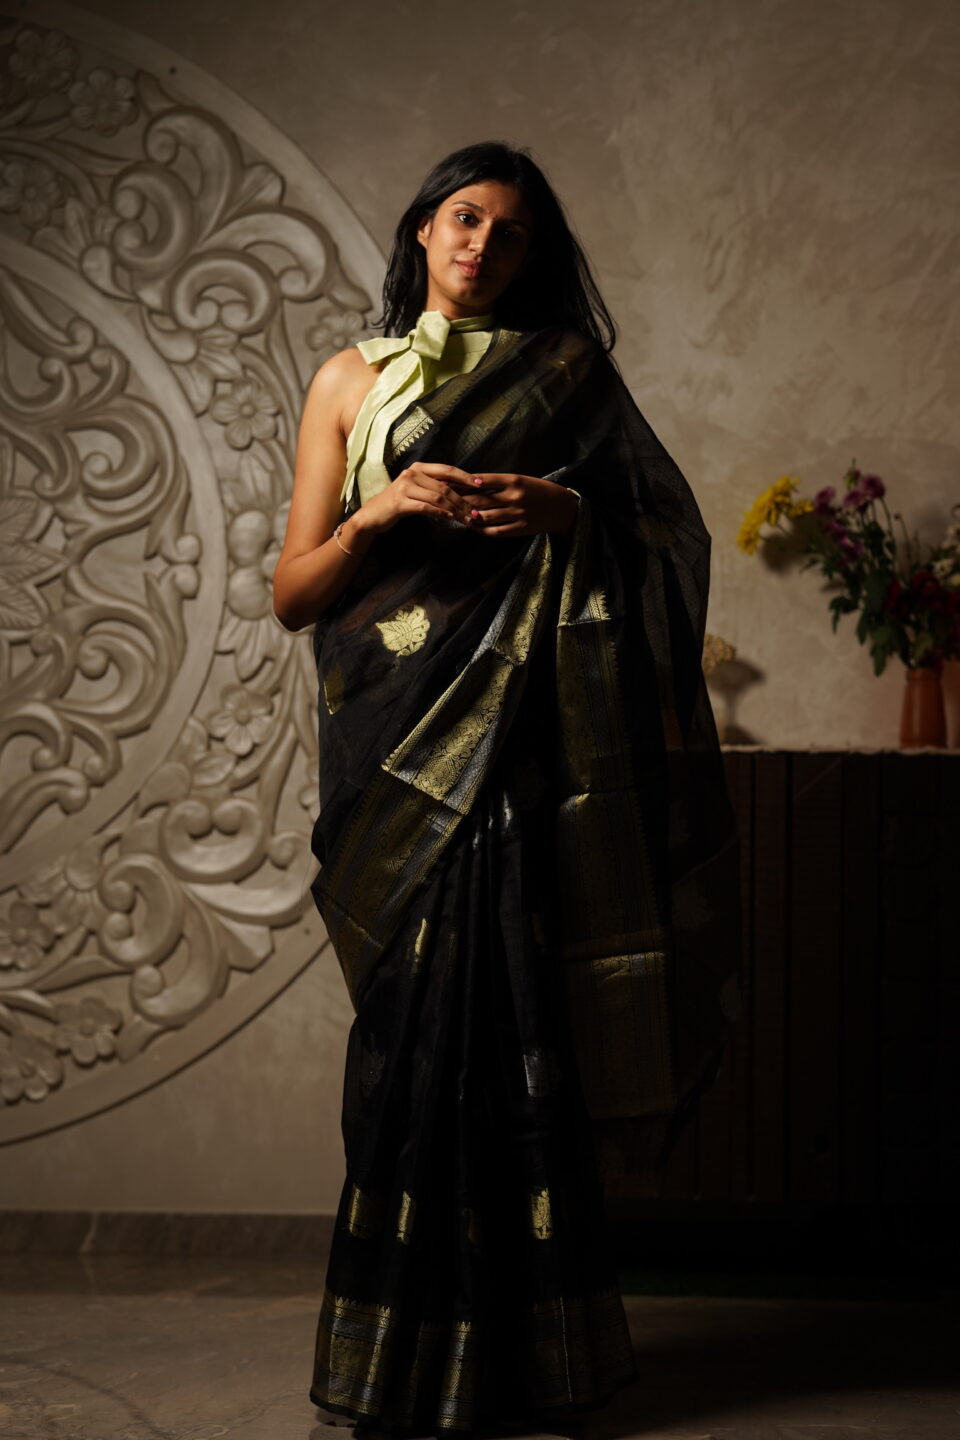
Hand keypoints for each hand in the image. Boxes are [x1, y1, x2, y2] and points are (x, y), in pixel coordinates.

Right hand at [353, 462, 478, 534]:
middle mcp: (411, 474)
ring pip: (438, 497)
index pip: (447, 470)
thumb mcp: (417, 490)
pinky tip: (450, 517)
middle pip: (445, 486)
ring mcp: (405, 487)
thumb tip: (460, 490)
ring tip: (466, 518)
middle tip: (476, 512)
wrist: (373, 515)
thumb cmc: (398, 503)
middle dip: (463, 500)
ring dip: (455, 509)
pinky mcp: (400, 502)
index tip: (481, 484)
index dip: (465, 476)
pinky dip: (440, 512)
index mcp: (418, 468)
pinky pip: (426, 507)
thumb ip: (434, 487)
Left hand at [447, 472, 578, 536]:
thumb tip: (471, 482)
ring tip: (454, 515)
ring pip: (484, 517)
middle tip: (443, 501)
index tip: (446, 483)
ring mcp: (517, 514)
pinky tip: (472, 526)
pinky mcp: (520, 529)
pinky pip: (495, 531)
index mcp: (514, 480)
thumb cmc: (537, 490)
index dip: (461, 483)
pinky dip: (480, 529)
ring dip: (467, 517)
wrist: (562, 507)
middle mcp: (514, 497)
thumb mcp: (520, 480)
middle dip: (459, 500)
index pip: (481, 481)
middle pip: (479, 500)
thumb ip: (498, 482)